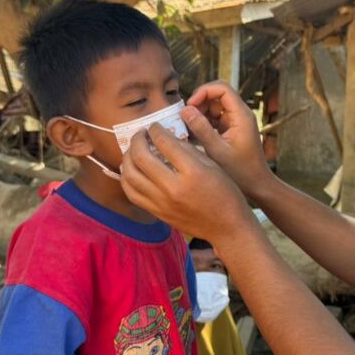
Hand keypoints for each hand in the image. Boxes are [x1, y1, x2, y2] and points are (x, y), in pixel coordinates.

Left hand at [120, 120, 258, 244]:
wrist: (227, 228)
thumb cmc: (226, 194)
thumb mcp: (213, 166)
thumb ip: (188, 150)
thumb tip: (167, 138)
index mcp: (192, 172)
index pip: (164, 143)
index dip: (156, 130)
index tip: (155, 126)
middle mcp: (173, 188)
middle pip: (141, 157)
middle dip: (137, 140)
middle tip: (141, 134)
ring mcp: (162, 202)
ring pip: (130, 176)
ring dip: (127, 158)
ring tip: (133, 151)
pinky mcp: (157, 213)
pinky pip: (132, 194)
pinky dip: (127, 179)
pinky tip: (131, 171)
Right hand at [185, 82, 275, 198]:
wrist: (257, 186)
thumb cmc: (241, 172)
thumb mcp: (217, 151)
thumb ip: (201, 129)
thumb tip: (185, 110)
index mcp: (241, 116)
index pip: (222, 88)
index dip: (203, 91)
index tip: (190, 106)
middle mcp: (241, 115)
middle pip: (217, 94)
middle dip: (199, 102)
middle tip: (185, 117)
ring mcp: (236, 122)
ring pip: (215, 106)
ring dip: (200, 113)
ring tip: (187, 127)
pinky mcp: (231, 130)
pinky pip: (215, 118)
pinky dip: (203, 122)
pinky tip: (193, 135)